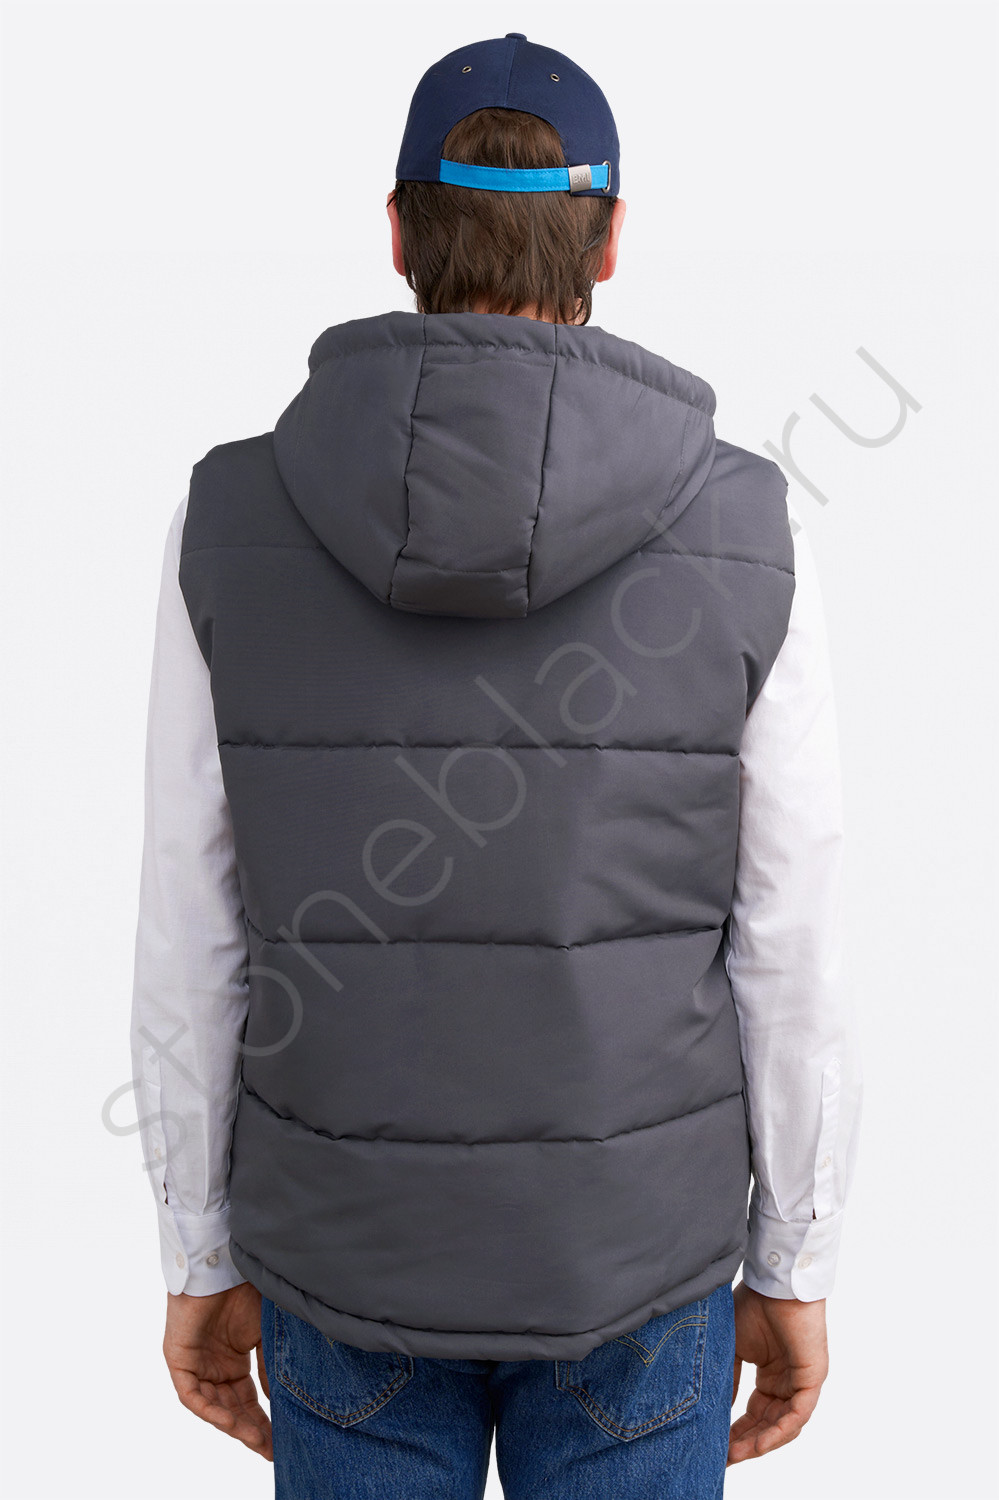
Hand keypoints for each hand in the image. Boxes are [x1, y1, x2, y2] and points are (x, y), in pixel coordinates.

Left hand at [163, 1282, 272, 1460]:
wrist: (223, 1261)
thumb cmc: (246, 1288)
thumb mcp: (264, 1333)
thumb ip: (269, 1367)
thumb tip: (280, 1401)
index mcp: (234, 1358)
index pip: (248, 1399)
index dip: (264, 1420)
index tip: (282, 1440)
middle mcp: (213, 1365)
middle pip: (232, 1408)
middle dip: (251, 1430)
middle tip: (271, 1449)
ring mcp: (195, 1363)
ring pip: (213, 1406)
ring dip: (234, 1425)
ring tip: (257, 1441)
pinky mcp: (178, 1359)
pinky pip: (191, 1396)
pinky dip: (210, 1410)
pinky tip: (229, 1422)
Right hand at [727, 1279, 828, 1464]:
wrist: (773, 1282)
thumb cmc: (754, 1304)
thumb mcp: (733, 1347)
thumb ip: (728, 1378)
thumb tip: (713, 1408)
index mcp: (771, 1374)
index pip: (755, 1413)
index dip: (737, 1431)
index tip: (716, 1446)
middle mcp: (788, 1381)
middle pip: (768, 1424)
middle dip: (746, 1443)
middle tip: (723, 1457)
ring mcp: (802, 1381)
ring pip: (784, 1425)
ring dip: (760, 1442)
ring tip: (736, 1454)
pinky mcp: (812, 1378)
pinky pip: (798, 1414)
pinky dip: (779, 1431)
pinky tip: (759, 1443)